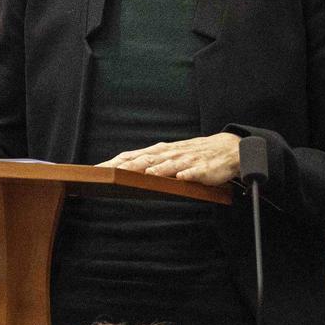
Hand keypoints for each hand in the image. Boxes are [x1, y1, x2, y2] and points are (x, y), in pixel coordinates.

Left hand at [96, 132, 240, 185]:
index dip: (114, 163)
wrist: (228, 149)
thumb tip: (124, 167)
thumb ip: (149, 161)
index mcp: (160, 152)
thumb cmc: (194, 153)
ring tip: (144, 173)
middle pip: (145, 160)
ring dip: (157, 168)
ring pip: (169, 164)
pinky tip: (182, 176)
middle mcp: (170, 154)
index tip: (96, 170)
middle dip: (127, 166)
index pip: (132, 156)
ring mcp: (187, 160)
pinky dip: (188, 173)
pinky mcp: (204, 168)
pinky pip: (195, 171)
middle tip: (109, 173)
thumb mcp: (170, 155)